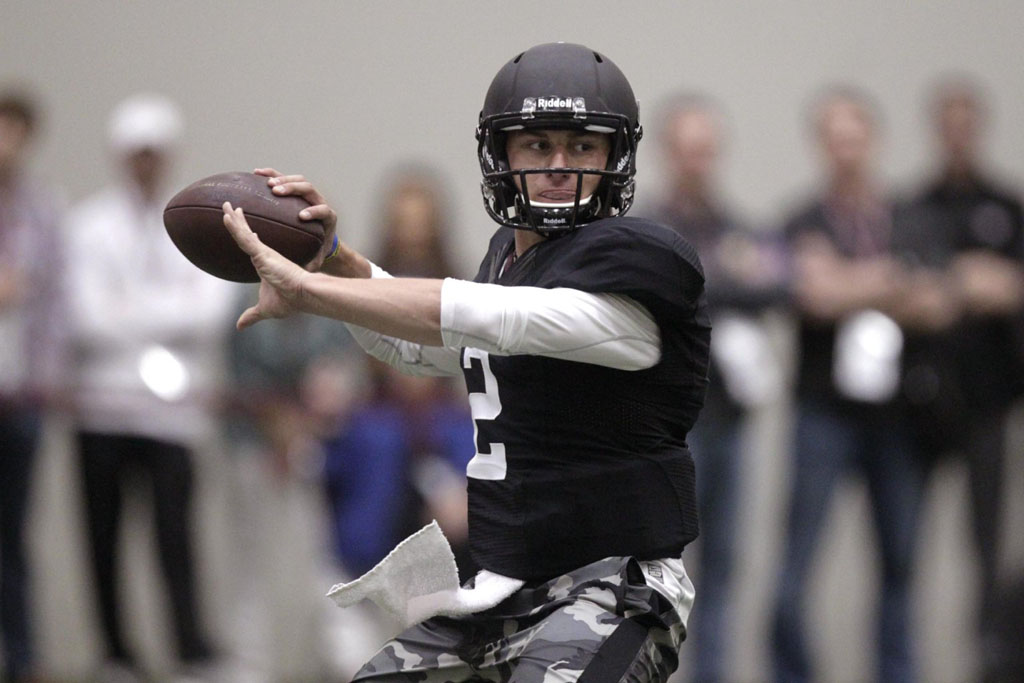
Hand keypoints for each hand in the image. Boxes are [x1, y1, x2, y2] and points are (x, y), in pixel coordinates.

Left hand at [222, 201, 308, 328]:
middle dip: (237, 220)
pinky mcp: (263, 254)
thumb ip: (252, 315)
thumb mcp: (265, 309)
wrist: (304, 296)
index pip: (251, 245)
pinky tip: (227, 216)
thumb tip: (239, 327)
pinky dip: (235, 226)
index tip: (240, 223)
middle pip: (246, 234)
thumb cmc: (290, 301)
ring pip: (243, 232)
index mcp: (265, 264)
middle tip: (229, 207)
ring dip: (232, 218)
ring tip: (225, 204)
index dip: (245, 233)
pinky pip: (244, 237)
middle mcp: (264, 255)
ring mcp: (263, 253)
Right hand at [254, 168, 337, 270]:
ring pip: (298, 180)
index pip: (323, 210)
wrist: (322, 235)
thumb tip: (307, 272)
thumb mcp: (318, 256)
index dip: (314, 211)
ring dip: (282, 179)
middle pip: (309, 189)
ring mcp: (308, 194)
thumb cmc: (318, 248)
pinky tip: (257, 173)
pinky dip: (271, 173)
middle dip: (293, 189)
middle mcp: (319, 202)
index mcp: (327, 218)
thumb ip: (314, 263)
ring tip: (268, 184)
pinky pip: (284, 177)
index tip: (302, 216)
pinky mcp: (296, 189)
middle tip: (278, 192)